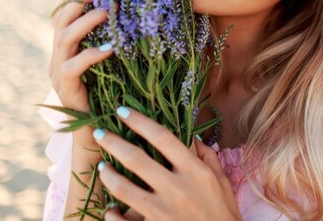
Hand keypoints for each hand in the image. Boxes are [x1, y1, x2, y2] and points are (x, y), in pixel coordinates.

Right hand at [48, 0, 112, 145]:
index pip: (66, 10)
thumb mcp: (116, 61)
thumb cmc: (114, 94)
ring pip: (64, 38)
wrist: (101, 132)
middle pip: (62, 18)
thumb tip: (142, 14)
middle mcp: (59, 55)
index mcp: (68, 45)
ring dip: (87, 21)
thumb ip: (119, 38)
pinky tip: (111, 48)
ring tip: (108, 10)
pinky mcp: (66, 89)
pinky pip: (74, 67)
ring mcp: (58, 72)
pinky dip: (92, 55)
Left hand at [93, 107, 241, 220]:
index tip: (122, 111)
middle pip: (137, 158)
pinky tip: (110, 208)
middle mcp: (177, 188)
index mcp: (195, 171)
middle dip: (113, 142)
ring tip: (102, 167)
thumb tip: (191, 136)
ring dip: (108, 175)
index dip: (139, 121)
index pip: (163, 138)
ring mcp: (163, 211)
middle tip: (99, 133)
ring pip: (123, 188)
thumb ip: (207, 156)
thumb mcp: (221, 180)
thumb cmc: (223, 212)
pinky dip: (112, 214)